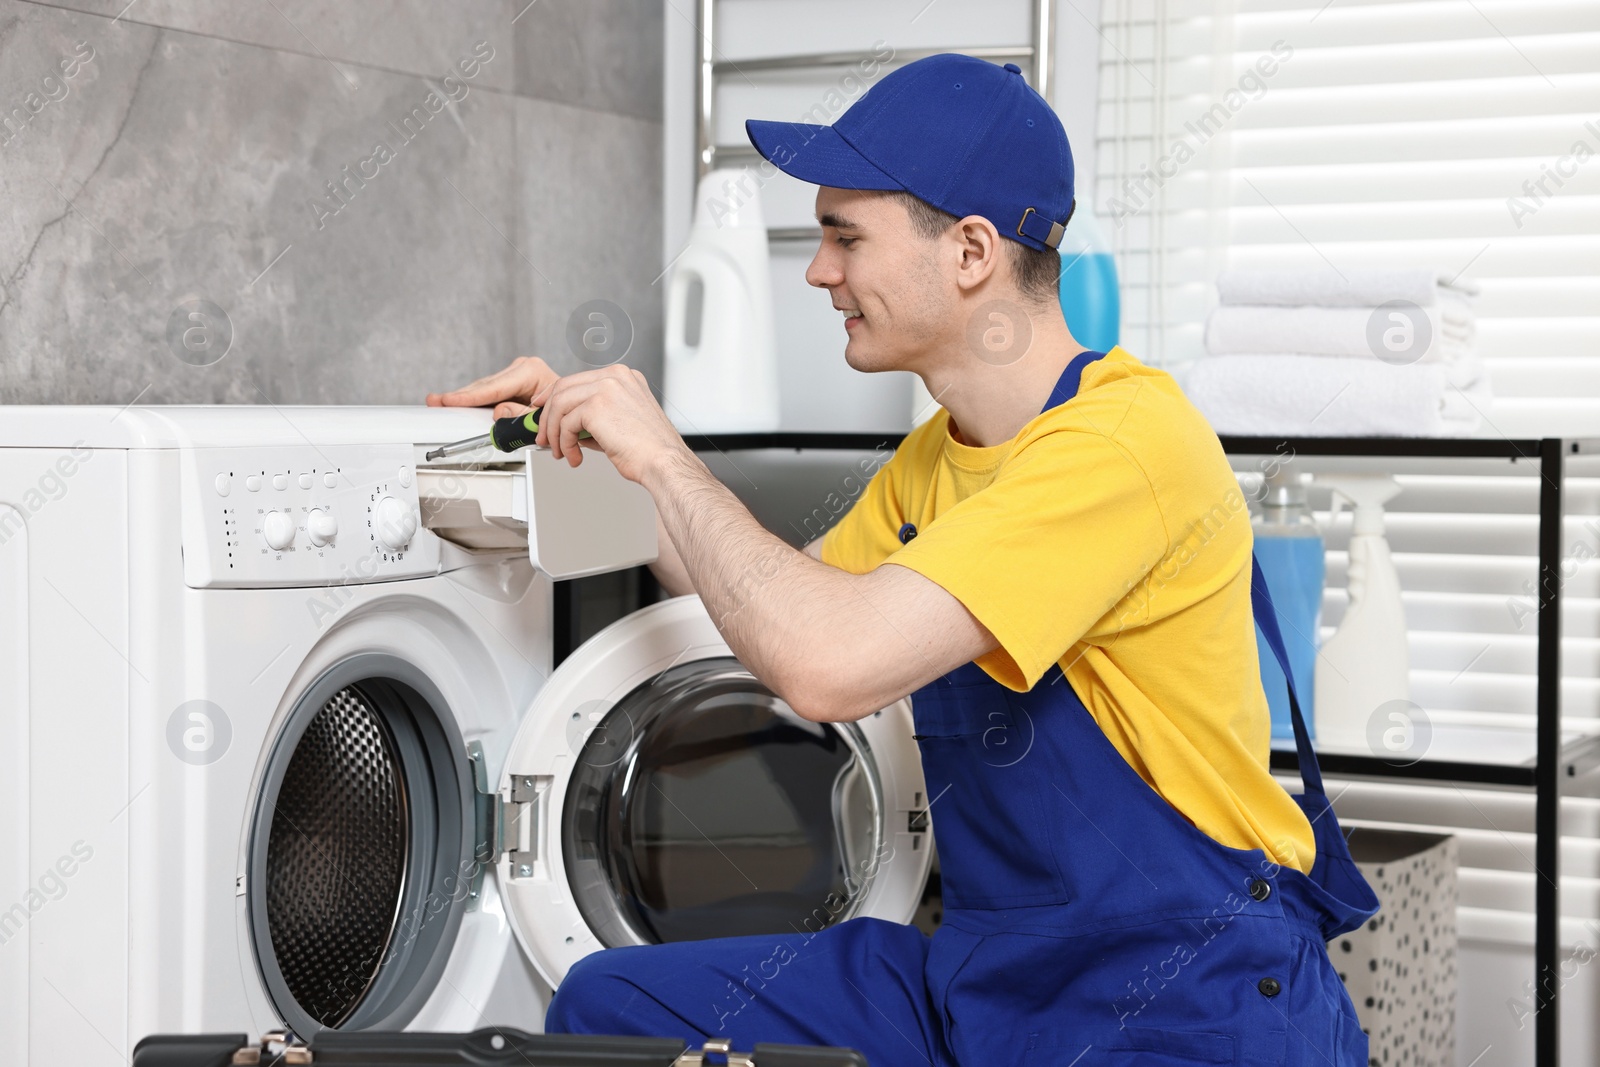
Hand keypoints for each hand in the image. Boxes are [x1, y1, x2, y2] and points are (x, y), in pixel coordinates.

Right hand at [425, 356, 560, 418]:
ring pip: (484, 388)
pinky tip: (457, 401)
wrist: (572, 406)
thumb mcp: (543, 418)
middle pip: (484, 386)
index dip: (470, 397)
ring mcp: (515, 372)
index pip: (494, 388)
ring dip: (465, 398)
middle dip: (460, 396)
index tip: (450, 401)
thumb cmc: (563, 411)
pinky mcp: (510, 380)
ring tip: (441, 401)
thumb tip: (499, 412)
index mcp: (531, 372)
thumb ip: (521, 416)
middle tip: (437, 400)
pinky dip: (475, 399)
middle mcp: (522, 368)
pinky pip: (488, 391)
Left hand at [531, 365, 690, 484]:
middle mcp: (615, 376)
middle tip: (544, 437)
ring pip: (559, 404)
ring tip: (561, 451)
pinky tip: (574, 456)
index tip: (543, 410)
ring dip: (554, 432)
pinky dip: (564, 442)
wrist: (663, 463)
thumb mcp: (620, 423)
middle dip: (547, 415)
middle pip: (563, 387)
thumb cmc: (648, 450)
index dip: (554, 396)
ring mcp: (606, 387)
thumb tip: (566, 425)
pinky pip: (566, 423)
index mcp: (624, 377)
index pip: (578, 380)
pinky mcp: (597, 406)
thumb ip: (593, 417)